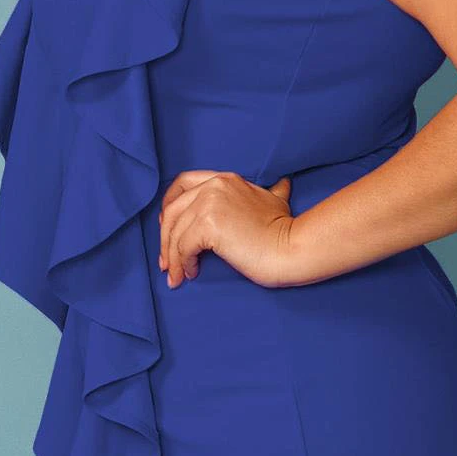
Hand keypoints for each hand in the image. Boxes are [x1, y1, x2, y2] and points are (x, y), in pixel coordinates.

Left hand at [157, 169, 296, 289]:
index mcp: (224, 179)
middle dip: (164, 237)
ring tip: (175, 275)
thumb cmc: (285, 230)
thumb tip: (283, 184)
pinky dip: (182, 263)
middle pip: (172, 210)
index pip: (182, 182)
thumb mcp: (276, 201)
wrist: (292, 247)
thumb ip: (273, 192)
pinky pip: (182, 247)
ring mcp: (210, 204)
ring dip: (171, 257)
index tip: (167, 227)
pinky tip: (191, 273)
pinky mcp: (208, 226)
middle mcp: (214, 186)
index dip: (169, 205)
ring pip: (174, 232)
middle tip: (166, 261)